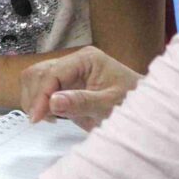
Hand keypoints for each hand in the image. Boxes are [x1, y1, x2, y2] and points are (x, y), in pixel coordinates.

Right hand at [20, 46, 142, 130]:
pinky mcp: (65, 86)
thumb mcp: (110, 105)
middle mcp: (74, 62)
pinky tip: (49, 116)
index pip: (52, 73)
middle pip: (38, 72)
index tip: (37, 117)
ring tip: (46, 118)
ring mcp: (68, 73)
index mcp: (86, 59)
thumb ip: (82, 102)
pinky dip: (38, 103)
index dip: (41, 95)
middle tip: (39, 119)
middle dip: (34, 96)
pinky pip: (41, 89)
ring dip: (33, 99)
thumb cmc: (133, 102)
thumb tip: (53, 101)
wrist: (145, 109)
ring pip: (35, 78)